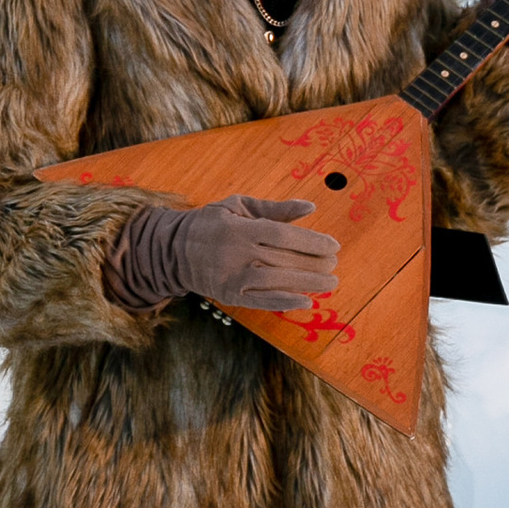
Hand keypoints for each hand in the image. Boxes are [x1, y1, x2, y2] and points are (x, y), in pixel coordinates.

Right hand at [109, 193, 340, 313]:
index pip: (282, 235)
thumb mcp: (239, 206)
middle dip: (314, 264)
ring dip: (307, 284)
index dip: (311, 241)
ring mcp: (232, 277)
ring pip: (276, 282)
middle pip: (283, 260)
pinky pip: (261, 301)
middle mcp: (236, 253)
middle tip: (335, 265)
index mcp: (240, 228)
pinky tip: (306, 302)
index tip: (334, 245)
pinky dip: (284, 302)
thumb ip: (276, 209)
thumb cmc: (212, 222)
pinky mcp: (229, 295)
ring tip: (330, 283)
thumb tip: (310, 206)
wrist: (173, 249)